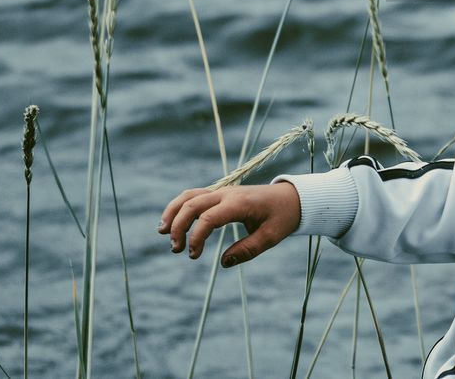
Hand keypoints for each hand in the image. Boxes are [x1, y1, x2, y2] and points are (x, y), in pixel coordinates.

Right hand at [157, 182, 300, 267]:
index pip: (208, 218)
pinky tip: (173, 223)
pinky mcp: (220, 194)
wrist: (293, 197)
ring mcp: (222, 191)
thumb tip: (223, 262)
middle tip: (176, 250)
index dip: (196, 237)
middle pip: (192, 204)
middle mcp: (227, 194)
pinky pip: (194, 196)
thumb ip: (247, 250)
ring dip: (173, 212)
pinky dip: (180, 207)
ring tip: (161, 233)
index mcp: (240, 204)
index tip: (194, 256)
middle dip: (178, 226)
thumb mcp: (271, 237)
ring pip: (189, 196)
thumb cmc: (283, 217)